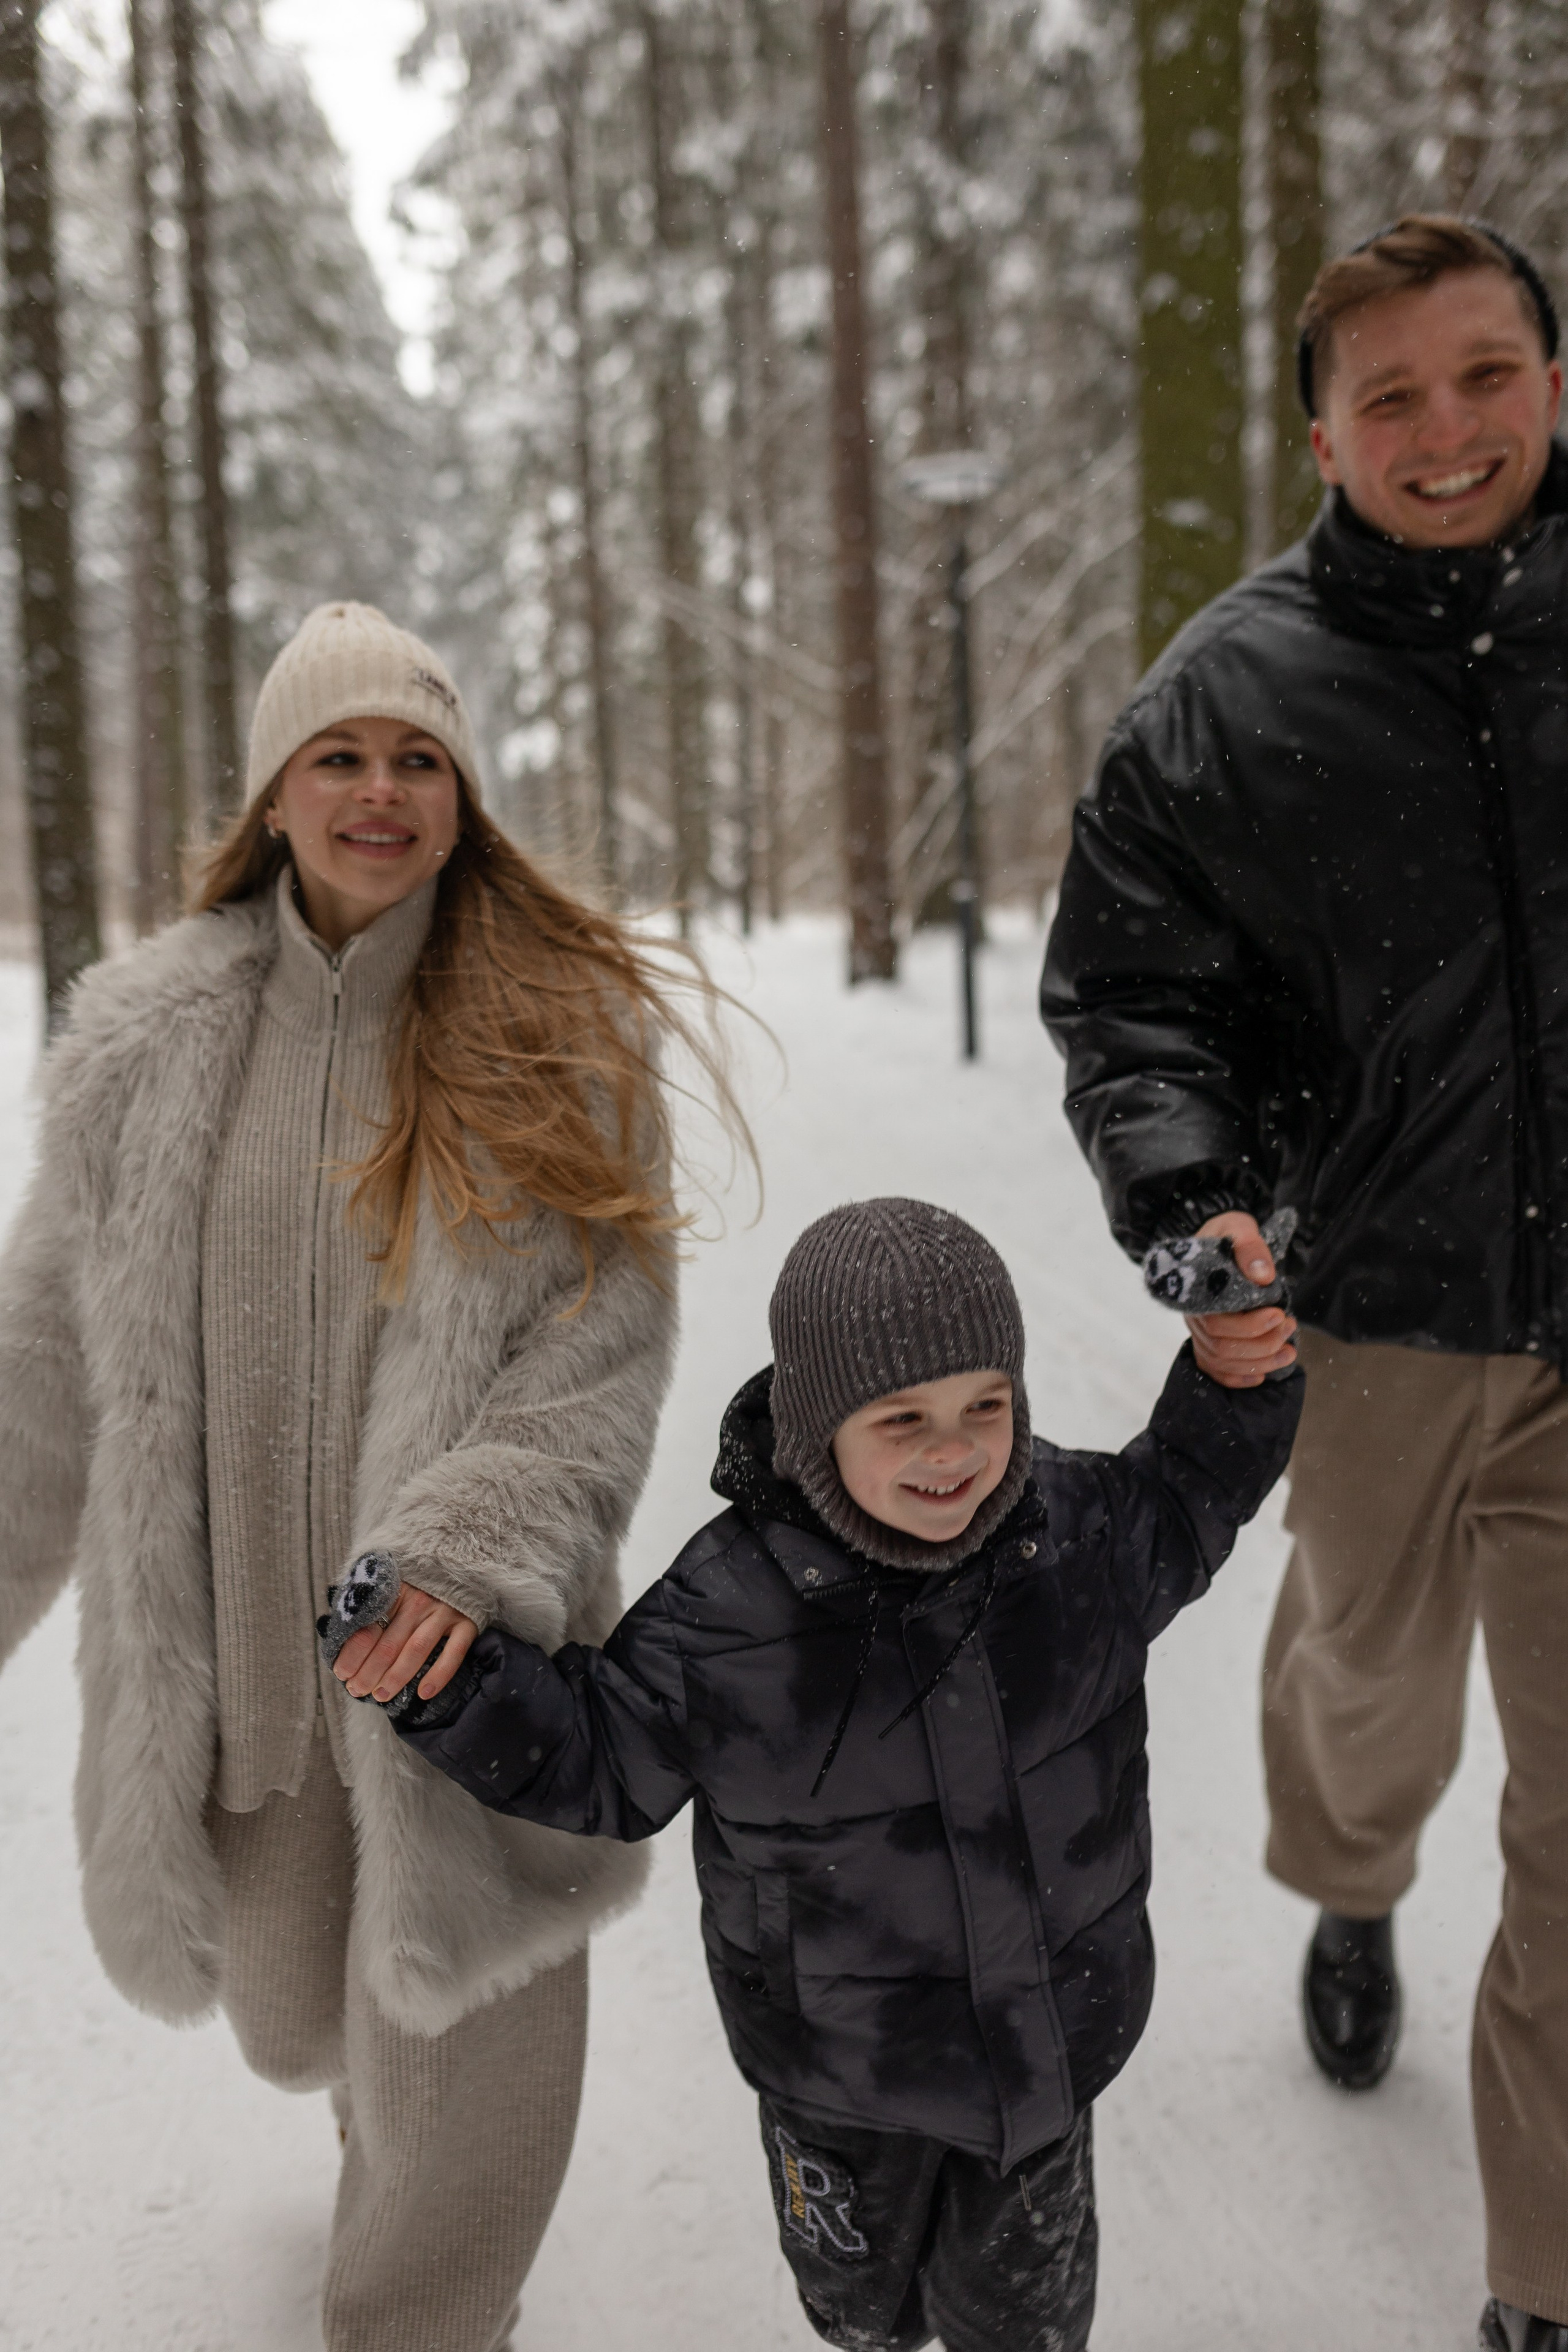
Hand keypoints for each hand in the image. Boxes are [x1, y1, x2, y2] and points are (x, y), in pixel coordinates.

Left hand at [333, 1582, 478, 1703]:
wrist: (461, 1562)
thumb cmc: (418, 1581)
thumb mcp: (388, 1582)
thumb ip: (368, 1603)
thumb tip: (341, 1636)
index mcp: (394, 1591)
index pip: (368, 1628)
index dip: (352, 1654)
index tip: (342, 1673)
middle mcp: (419, 1601)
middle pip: (388, 1644)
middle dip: (369, 1673)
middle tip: (357, 1690)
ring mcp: (444, 1612)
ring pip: (415, 1650)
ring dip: (396, 1677)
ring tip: (382, 1695)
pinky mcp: (467, 1623)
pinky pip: (453, 1653)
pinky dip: (439, 1674)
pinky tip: (424, 1692)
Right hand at [1184, 1212, 1297, 1388]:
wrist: (1216, 1239)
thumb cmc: (1226, 1234)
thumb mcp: (1238, 1227)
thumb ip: (1249, 1247)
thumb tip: (1264, 1276)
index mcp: (1197, 1292)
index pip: (1218, 1323)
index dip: (1251, 1327)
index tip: (1280, 1314)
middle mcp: (1193, 1316)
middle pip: (1222, 1347)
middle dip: (1262, 1344)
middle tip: (1291, 1326)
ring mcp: (1198, 1331)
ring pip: (1222, 1361)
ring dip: (1259, 1363)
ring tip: (1290, 1352)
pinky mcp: (1206, 1340)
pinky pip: (1214, 1369)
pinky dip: (1237, 1378)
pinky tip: (1262, 1375)